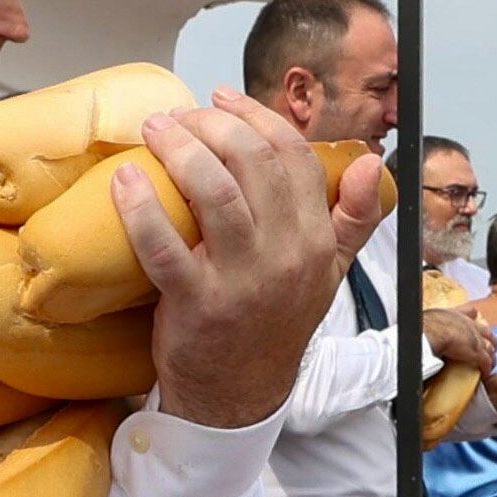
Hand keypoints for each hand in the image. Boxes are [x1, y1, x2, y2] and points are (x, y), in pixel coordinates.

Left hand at [128, 97, 393, 426]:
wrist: (240, 397)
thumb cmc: (275, 325)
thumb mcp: (329, 273)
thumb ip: (353, 218)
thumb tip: (372, 163)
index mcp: (317, 240)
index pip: (296, 157)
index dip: (257, 117)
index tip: (221, 98)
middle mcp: (286, 255)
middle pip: (253, 162)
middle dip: (211, 123)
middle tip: (178, 116)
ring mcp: (241, 280)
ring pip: (215, 193)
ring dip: (180, 149)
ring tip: (154, 131)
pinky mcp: (196, 303)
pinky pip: (165, 246)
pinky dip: (141, 208)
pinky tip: (124, 180)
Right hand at [426, 308, 496, 375]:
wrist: (433, 333)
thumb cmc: (428, 325)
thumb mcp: (432, 317)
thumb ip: (434, 321)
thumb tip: (424, 325)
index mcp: (457, 315)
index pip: (471, 312)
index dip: (475, 320)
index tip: (477, 322)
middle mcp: (470, 325)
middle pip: (487, 332)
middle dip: (489, 341)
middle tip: (489, 348)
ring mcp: (476, 339)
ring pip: (490, 348)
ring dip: (490, 356)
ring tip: (489, 363)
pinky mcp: (478, 353)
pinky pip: (486, 362)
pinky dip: (486, 368)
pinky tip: (485, 373)